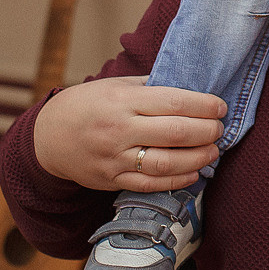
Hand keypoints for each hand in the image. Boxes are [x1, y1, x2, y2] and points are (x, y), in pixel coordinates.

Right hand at [32, 74, 225, 192]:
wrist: (48, 137)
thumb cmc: (87, 105)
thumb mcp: (114, 85)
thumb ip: (149, 86)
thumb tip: (189, 84)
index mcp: (123, 100)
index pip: (174, 102)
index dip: (203, 105)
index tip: (220, 107)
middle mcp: (120, 129)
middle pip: (175, 133)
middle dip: (206, 131)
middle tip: (220, 129)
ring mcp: (115, 158)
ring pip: (166, 163)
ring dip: (197, 159)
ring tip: (213, 151)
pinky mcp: (112, 180)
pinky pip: (150, 185)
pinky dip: (177, 181)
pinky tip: (194, 173)